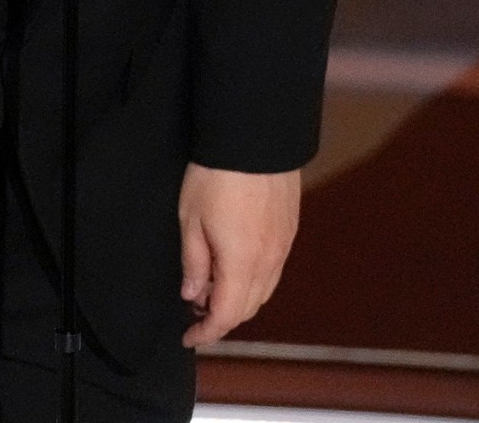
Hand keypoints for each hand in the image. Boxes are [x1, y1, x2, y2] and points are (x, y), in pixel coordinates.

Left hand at [179, 163, 300, 345]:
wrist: (254, 140)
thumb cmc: (216, 176)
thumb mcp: (190, 219)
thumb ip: (194, 261)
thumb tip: (192, 294)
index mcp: (242, 262)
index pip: (227, 314)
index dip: (207, 332)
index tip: (189, 338)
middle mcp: (269, 261)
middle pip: (248, 308)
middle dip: (221, 318)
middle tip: (194, 314)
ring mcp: (283, 247)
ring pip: (263, 292)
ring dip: (238, 301)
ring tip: (209, 292)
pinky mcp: (289, 232)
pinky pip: (273, 272)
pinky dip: (253, 283)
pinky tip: (233, 270)